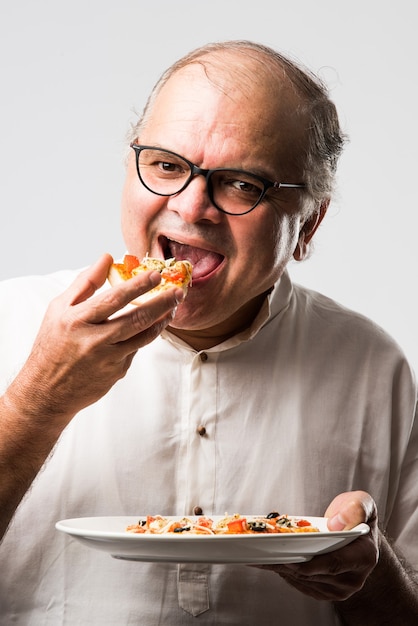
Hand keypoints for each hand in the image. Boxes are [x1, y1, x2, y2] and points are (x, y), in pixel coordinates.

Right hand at [5, 253, 183, 423]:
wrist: (47, 390)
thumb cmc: (52, 344)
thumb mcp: (59, 310)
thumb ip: (85, 283)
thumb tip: (106, 258)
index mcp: (77, 320)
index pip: (114, 299)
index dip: (138, 286)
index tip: (156, 275)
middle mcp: (94, 340)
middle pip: (136, 318)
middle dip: (161, 303)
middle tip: (178, 291)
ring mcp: (108, 359)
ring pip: (144, 336)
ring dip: (161, 321)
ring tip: (172, 308)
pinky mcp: (117, 372)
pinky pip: (136, 350)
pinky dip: (144, 337)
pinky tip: (150, 327)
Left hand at [256, 491, 378, 600]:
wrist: (360, 534)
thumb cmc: (357, 516)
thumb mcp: (362, 502)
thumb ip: (355, 508)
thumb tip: (336, 524)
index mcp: (364, 557)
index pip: (333, 564)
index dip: (309, 562)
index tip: (287, 556)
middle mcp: (352, 579)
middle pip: (311, 573)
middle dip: (284, 561)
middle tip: (260, 551)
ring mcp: (338, 589)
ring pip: (301, 579)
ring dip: (279, 567)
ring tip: (256, 554)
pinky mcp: (324, 591)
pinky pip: (299, 583)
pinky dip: (283, 571)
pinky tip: (268, 560)